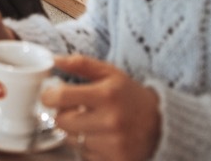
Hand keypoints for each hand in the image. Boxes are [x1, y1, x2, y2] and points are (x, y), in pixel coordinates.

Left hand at [42, 55, 161, 160]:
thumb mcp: (110, 73)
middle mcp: (110, 121)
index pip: (61, 97)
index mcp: (107, 95)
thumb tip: (54, 60)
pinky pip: (84, 155)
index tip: (50, 95)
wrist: (161, 124)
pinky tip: (99, 137)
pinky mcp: (116, 160)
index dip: (48, 96)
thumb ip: (81, 64)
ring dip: (75, 131)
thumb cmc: (129, 95)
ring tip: (90, 123)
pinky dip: (86, 147)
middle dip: (62, 114)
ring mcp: (113, 144)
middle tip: (73, 109)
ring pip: (71, 140)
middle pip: (61, 121)